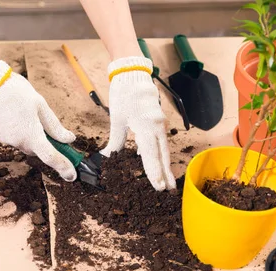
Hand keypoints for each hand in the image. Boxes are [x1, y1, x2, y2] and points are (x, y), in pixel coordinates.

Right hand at [0, 61, 76, 180]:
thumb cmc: (16, 92)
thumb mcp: (41, 106)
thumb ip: (54, 126)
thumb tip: (68, 139)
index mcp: (32, 136)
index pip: (51, 158)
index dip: (63, 167)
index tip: (71, 175)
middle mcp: (19, 143)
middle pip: (38, 150)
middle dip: (47, 144)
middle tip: (55, 133)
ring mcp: (7, 140)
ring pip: (26, 143)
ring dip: (32, 135)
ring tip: (29, 112)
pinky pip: (15, 137)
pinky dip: (20, 130)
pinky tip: (17, 114)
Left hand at [102, 56, 175, 190]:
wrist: (133, 75)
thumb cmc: (124, 95)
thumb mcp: (116, 120)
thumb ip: (115, 141)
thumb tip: (107, 157)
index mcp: (147, 127)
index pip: (151, 156)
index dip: (155, 173)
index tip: (158, 187)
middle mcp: (158, 127)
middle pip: (163, 155)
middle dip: (166, 174)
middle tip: (169, 191)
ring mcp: (161, 124)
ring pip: (164, 149)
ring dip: (165, 166)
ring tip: (167, 182)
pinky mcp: (160, 122)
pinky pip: (161, 142)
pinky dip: (161, 154)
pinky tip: (159, 164)